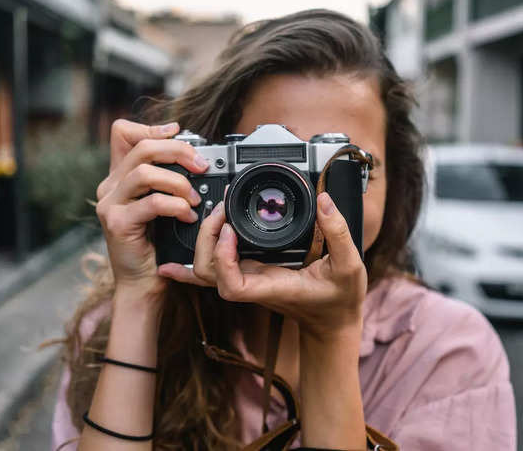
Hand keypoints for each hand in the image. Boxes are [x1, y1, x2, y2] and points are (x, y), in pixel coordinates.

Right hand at [95, 119, 208, 304]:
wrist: (143, 282)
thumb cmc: (157, 244)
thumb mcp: (162, 205)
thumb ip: (169, 180)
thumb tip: (196, 157)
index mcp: (119, 177)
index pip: (123, 133)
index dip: (151, 127)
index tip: (179, 132)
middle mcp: (110, 186)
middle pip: (142, 147)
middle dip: (178, 151)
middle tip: (201, 165)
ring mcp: (110, 204)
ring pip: (145, 172)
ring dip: (179, 182)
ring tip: (195, 198)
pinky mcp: (118, 223)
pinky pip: (152, 203)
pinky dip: (176, 206)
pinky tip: (188, 216)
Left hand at [158, 192, 366, 338]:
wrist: (333, 321)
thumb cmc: (340, 299)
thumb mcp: (350, 265)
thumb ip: (339, 233)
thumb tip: (324, 200)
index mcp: (272, 286)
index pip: (231, 284)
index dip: (223, 257)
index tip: (231, 230)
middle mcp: (253, 285)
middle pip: (208, 272)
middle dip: (207, 238)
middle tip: (224, 209)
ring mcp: (248, 280)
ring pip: (205, 270)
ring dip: (202, 240)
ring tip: (217, 212)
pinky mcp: (249, 273)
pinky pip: (213, 270)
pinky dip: (191, 264)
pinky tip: (172, 260)